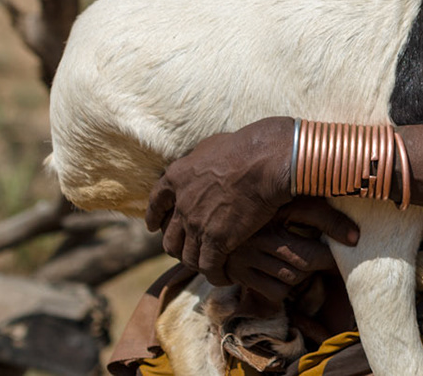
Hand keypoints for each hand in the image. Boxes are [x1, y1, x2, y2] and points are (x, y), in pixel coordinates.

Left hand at [146, 118, 355, 284]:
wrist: (267, 161)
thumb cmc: (249, 146)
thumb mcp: (212, 144)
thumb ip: (199, 157)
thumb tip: (201, 160)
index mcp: (177, 177)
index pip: (157, 203)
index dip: (155, 216)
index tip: (155, 226)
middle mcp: (181, 204)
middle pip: (169, 237)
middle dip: (176, 246)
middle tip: (187, 250)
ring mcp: (197, 225)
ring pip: (186, 255)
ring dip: (196, 262)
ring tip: (208, 265)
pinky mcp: (217, 240)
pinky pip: (208, 266)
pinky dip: (215, 274)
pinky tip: (224, 276)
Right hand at [221, 199, 354, 303]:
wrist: (216, 222)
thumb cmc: (265, 209)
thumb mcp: (289, 201)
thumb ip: (321, 212)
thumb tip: (355, 235)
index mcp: (270, 208)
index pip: (312, 213)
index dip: (337, 228)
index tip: (355, 240)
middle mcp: (257, 234)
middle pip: (305, 257)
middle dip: (325, 260)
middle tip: (334, 258)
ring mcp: (246, 257)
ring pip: (292, 277)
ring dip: (306, 274)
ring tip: (307, 262)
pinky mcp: (238, 275)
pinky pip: (276, 292)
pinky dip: (286, 288)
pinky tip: (286, 274)